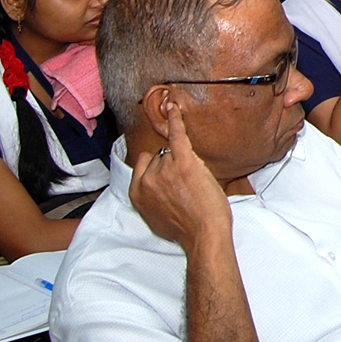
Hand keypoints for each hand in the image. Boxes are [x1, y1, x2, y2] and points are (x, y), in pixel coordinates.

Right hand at [129, 96, 232, 248]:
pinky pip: (176, 135)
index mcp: (136, 193)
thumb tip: (157, 188)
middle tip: (188, 188)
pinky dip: (175, 120)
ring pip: (173, 153)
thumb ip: (151, 197)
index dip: (158, 168)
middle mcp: (147, 178)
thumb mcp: (156, 217)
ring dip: (185, 163)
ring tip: (195, 184)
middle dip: (173, 168)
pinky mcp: (183, 162)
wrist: (204, 233)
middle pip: (160, 158)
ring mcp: (164, 169)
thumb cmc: (186, 229)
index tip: (168, 173)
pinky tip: (174, 107)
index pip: (144, 165)